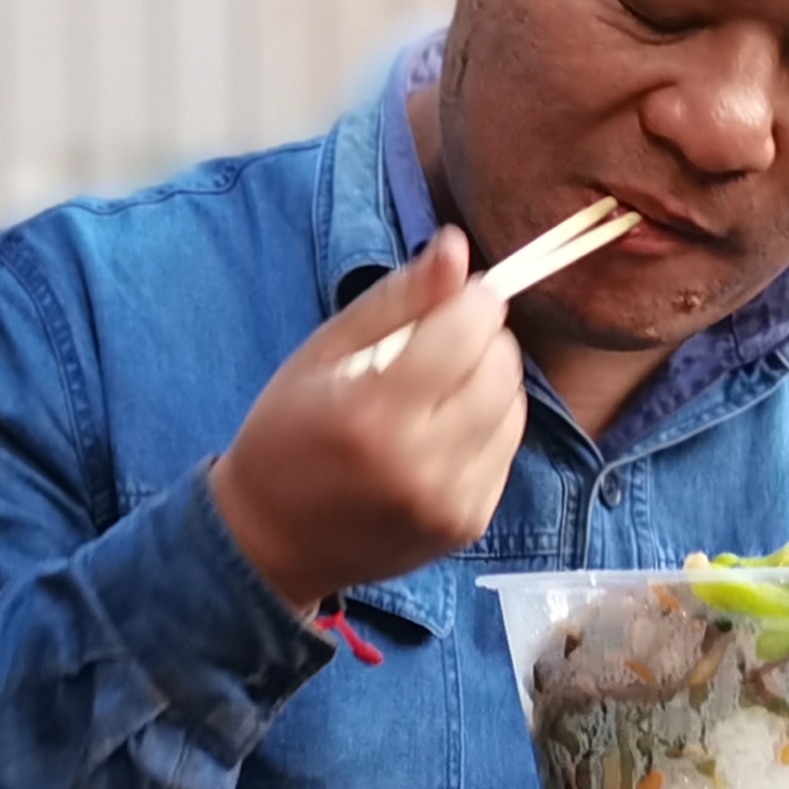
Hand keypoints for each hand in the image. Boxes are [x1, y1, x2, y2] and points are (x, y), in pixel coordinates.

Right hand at [207, 231, 526, 614]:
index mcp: (373, 410)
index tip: (446, 303)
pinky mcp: (468, 523)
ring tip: (438, 391)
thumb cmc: (287, 433)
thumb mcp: (323, 352)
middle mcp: (420, 461)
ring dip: (488, 383)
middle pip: (501, 365)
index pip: (470, 327)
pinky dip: (486, 428)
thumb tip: (458, 248)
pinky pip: (507, 449)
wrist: (274, 541)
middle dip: (481, 340)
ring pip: (515, 406)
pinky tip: (441, 433)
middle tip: (436, 348)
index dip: (469, 301)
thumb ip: (396, 298)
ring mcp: (450, 499)